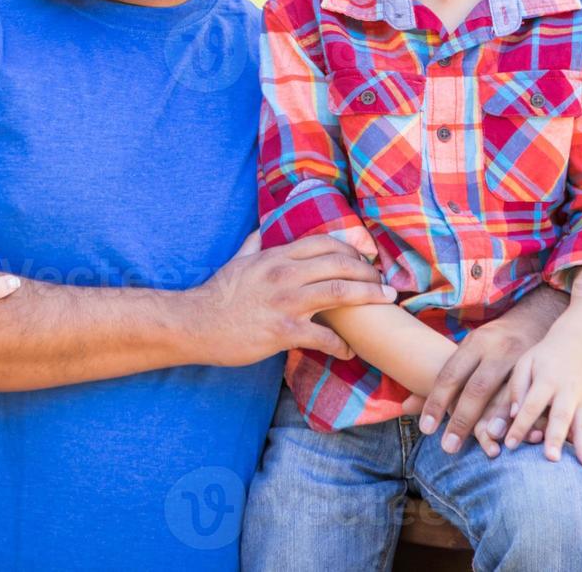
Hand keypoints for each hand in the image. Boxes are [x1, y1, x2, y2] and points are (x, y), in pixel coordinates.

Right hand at [190, 231, 396, 366]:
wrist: (195, 324)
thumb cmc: (216, 295)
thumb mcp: (236, 262)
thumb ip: (253, 245)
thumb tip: (261, 231)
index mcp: (275, 256)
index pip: (324, 243)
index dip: (351, 249)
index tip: (366, 259)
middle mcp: (284, 274)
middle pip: (339, 264)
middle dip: (368, 272)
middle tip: (384, 284)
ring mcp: (285, 302)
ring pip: (340, 292)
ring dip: (368, 298)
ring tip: (385, 303)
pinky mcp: (283, 332)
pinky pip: (324, 337)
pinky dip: (341, 344)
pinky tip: (348, 351)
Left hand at [419, 286, 566, 453]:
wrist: (538, 319)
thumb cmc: (494, 344)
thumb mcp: (467, 352)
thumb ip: (443, 380)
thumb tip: (405, 407)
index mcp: (473, 344)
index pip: (450, 375)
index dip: (436, 403)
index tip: (425, 429)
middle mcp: (496, 350)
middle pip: (476, 388)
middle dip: (462, 419)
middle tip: (447, 447)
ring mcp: (521, 361)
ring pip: (506, 394)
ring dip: (496, 420)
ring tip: (486, 445)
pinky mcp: (543, 373)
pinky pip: (532, 399)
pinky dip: (524, 417)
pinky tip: (519, 435)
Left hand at [506, 332, 581, 466]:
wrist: (576, 344)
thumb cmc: (542, 358)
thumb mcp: (525, 363)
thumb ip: (518, 388)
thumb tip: (514, 414)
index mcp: (547, 380)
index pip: (531, 405)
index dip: (520, 425)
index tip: (509, 445)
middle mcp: (568, 391)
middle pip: (561, 417)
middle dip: (556, 438)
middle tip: (551, 459)